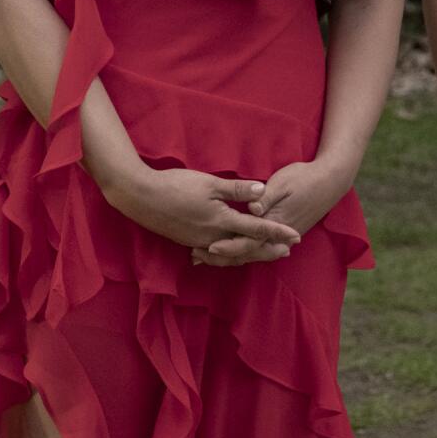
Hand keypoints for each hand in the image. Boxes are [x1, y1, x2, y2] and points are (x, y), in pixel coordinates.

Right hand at [106, 165, 301, 251]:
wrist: (141, 197)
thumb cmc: (176, 186)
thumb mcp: (209, 182)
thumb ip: (237, 189)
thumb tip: (263, 191)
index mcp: (221, 221)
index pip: (256, 229)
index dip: (277, 231)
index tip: (295, 235)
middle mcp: (212, 237)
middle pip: (246, 247)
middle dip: (267, 249)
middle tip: (287, 251)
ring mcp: (199, 242)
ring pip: (231, 253)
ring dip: (249, 253)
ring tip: (263, 252)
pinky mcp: (188, 241)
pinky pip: (215, 253)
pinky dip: (229, 254)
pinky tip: (231, 253)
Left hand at [192, 157, 355, 267]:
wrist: (330, 181)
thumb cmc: (304, 178)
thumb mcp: (283, 182)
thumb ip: (266, 197)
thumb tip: (252, 208)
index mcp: (276, 221)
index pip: (249, 241)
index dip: (228, 245)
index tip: (209, 247)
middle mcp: (278, 235)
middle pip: (247, 253)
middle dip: (222, 257)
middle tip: (197, 256)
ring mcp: (281, 236)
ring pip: (252, 254)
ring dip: (229, 256)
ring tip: (205, 256)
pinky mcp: (281, 234)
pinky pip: (258, 248)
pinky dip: (241, 251)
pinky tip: (226, 249)